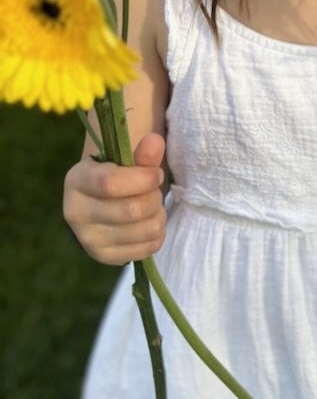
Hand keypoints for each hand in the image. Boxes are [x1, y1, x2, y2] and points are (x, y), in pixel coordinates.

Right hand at [62, 133, 166, 264]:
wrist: (106, 201)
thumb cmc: (121, 174)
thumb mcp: (130, 158)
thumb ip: (143, 152)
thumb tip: (154, 141)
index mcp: (77, 180)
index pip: (111, 184)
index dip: (144, 178)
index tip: (156, 173)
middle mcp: (76, 213)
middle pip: (133, 210)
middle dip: (154, 196)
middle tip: (154, 190)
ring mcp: (88, 240)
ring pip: (146, 229)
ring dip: (159, 214)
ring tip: (151, 206)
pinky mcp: (105, 257)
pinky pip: (149, 247)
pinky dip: (158, 233)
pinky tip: (147, 222)